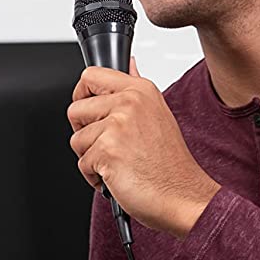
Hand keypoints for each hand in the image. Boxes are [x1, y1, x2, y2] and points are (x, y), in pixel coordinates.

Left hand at [68, 57, 220, 238]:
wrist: (183, 196)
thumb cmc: (170, 163)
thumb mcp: (157, 114)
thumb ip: (135, 89)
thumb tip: (129, 64)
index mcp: (140, 90)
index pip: (90, 76)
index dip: (82, 96)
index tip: (89, 112)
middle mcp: (129, 103)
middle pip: (75, 109)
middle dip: (84, 133)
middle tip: (108, 146)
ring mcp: (118, 126)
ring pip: (76, 139)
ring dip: (91, 158)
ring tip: (118, 164)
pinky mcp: (107, 151)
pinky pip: (82, 163)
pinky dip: (95, 177)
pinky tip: (117, 177)